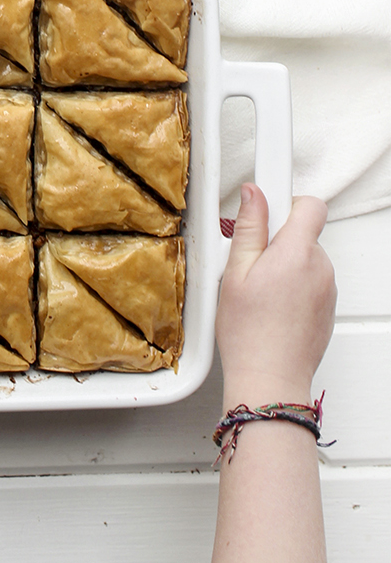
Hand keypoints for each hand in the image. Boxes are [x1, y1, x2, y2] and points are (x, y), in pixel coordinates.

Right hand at [216, 184, 335, 407]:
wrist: (271, 379)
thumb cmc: (251, 333)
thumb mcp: (235, 273)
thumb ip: (249, 228)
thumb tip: (254, 195)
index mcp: (297, 252)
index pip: (307, 203)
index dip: (285, 195)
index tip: (270, 183)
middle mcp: (320, 267)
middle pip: (302, 231)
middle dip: (276, 238)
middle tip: (249, 260)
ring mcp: (327, 288)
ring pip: (305, 257)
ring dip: (284, 264)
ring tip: (257, 289)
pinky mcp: (327, 306)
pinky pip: (310, 280)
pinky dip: (292, 285)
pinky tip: (270, 305)